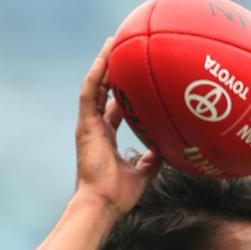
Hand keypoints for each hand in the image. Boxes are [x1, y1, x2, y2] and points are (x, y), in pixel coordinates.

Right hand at [75, 39, 160, 216]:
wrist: (103, 204)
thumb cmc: (119, 195)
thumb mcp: (143, 174)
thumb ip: (152, 160)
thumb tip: (165, 150)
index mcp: (106, 139)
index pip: (114, 110)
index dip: (123, 93)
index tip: (134, 78)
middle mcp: (96, 129)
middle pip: (103, 93)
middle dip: (112, 71)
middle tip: (123, 50)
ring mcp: (89, 126)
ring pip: (95, 87)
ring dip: (103, 65)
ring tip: (112, 43)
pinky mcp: (85, 126)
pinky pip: (89, 93)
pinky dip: (96, 74)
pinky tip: (105, 57)